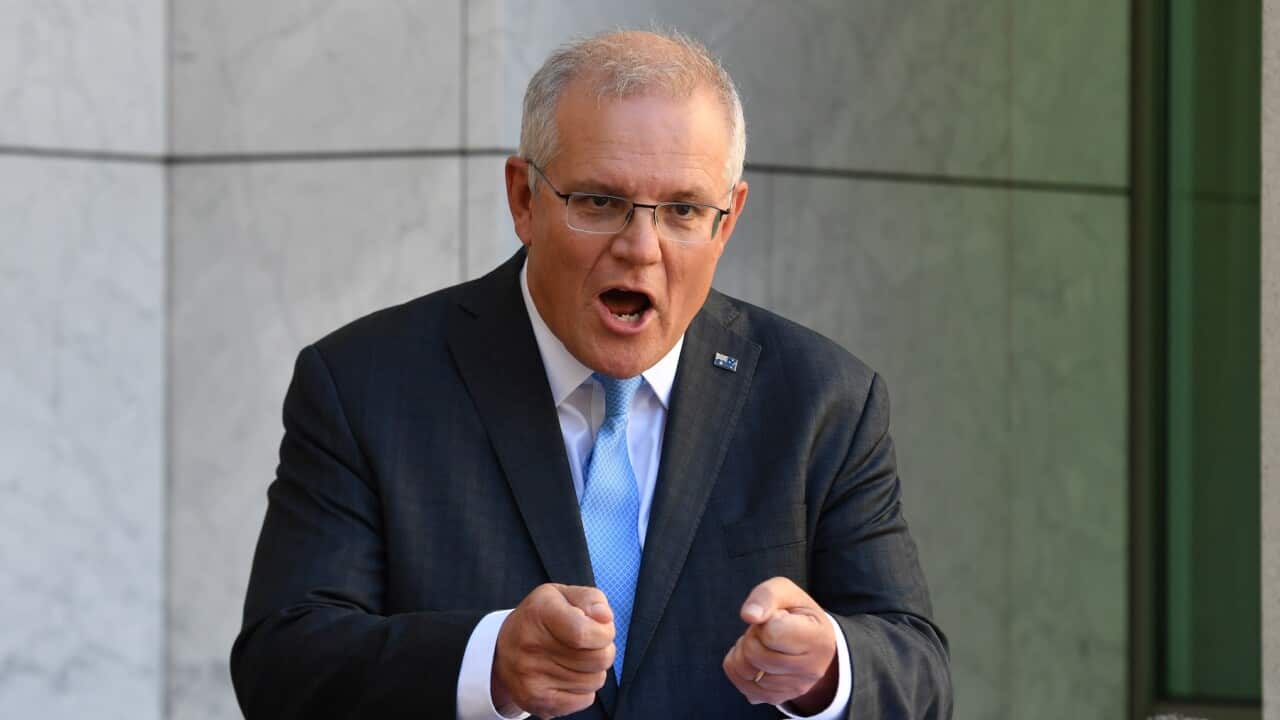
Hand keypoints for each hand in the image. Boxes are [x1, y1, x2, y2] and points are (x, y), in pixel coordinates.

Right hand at [492, 583, 615, 718]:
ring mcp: (532, 677)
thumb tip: (605, 618)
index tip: (600, 629)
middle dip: (603, 650)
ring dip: (592, 670)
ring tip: (574, 659)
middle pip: (598, 659)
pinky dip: (583, 689)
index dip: (604, 633)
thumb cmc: (540, 619)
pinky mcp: (537, 701)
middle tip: (588, 644)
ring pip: (595, 681)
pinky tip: (567, 675)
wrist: (502, 650)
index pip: (585, 633)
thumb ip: (590, 599)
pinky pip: (585, 700)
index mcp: (540, 613)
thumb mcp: (562, 595)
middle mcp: (531, 646)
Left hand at [722, 577, 837, 713]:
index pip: (772, 632)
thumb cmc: (795, 612)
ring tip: (762, 643)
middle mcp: (811, 670)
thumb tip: (749, 615)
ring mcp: (794, 688)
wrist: (809, 640)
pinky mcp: (777, 699)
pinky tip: (755, 659)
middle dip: (752, 635)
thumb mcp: (786, 592)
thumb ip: (767, 596)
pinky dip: (739, 666)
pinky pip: (740, 684)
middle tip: (766, 630)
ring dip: (744, 651)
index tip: (779, 617)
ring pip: (745, 670)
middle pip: (755, 653)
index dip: (767, 620)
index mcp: (818, 638)